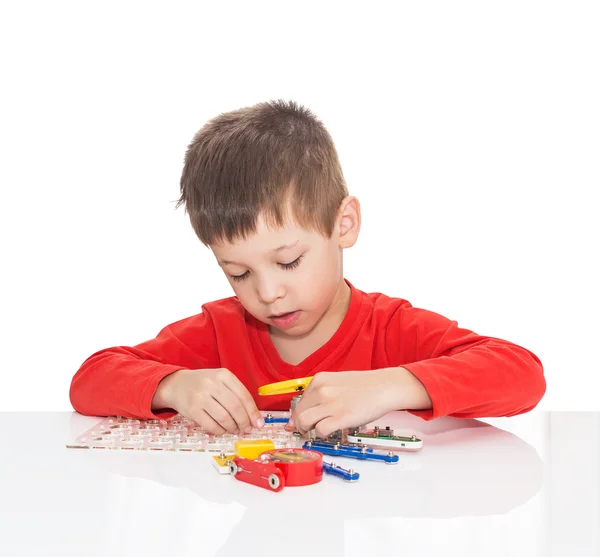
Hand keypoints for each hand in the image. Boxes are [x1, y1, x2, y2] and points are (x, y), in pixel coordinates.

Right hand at [152, 368, 263, 434]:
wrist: (176, 384)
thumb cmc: (204, 384)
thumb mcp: (221, 381)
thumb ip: (237, 394)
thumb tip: (254, 418)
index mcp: (223, 375)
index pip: (244, 395)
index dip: (253, 412)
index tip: (259, 423)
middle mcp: (212, 384)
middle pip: (235, 407)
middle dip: (244, 422)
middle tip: (246, 429)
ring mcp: (201, 397)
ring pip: (224, 418)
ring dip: (233, 428)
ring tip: (234, 429)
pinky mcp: (192, 410)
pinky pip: (211, 425)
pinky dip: (220, 431)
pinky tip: (222, 429)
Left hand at [289, 368, 430, 437]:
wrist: (384, 387)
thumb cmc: (364, 386)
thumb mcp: (337, 381)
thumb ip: (322, 392)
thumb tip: (310, 408)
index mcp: (319, 380)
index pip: (300, 401)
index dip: (300, 413)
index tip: (303, 420)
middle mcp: (322, 390)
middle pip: (299, 412)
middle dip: (300, 424)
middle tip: (307, 430)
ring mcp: (330, 404)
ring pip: (304, 421)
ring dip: (307, 430)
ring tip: (316, 431)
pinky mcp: (340, 417)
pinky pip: (320, 430)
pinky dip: (321, 434)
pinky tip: (329, 432)